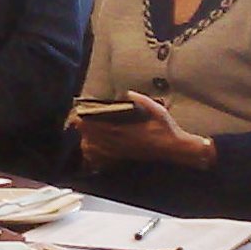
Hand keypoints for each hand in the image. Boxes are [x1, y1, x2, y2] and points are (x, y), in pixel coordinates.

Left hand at [75, 91, 208, 170]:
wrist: (175, 149)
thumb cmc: (167, 129)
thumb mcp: (157, 110)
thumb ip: (142, 100)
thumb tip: (128, 92)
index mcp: (128, 130)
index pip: (102, 126)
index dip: (89, 123)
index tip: (79, 117)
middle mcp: (123, 142)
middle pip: (97, 137)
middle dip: (85, 130)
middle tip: (74, 123)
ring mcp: (124, 151)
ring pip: (100, 148)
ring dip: (88, 142)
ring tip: (80, 135)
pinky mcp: (127, 157)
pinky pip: (108, 157)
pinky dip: (97, 154)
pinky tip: (90, 151)